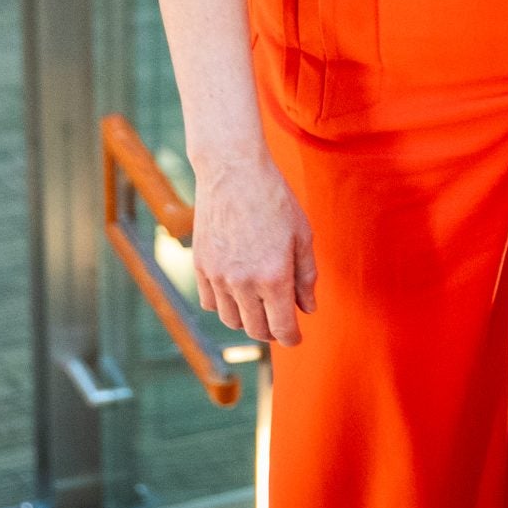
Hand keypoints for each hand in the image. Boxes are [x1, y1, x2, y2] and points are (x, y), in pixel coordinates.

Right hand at [190, 149, 316, 345]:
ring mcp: (218, 275)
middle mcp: (244, 282)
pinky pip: (210, 302)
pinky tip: (235, 291)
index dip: (292, 338)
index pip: (282, 328)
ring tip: (257, 305)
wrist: (232, 169)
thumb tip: (307, 308)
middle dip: (272, 331)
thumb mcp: (302, 234)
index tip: (295, 336)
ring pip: (231, 320)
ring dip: (247, 319)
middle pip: (257, 330)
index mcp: (274, 276)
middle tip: (279, 321)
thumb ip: (306, 276)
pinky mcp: (201, 265)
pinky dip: (224, 304)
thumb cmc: (273, 198)